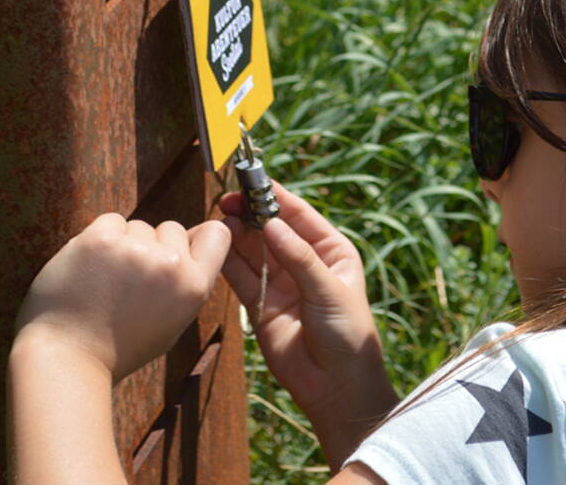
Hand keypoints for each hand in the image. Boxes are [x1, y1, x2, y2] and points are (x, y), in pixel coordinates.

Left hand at [13, 213, 230, 381]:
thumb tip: (194, 234)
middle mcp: (170, 266)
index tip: (179, 248)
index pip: (217, 234)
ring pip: (137, 225)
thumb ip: (187, 281)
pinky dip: (99, 239)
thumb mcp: (173, 322)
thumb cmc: (119, 346)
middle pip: (171, 228)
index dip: (197, 237)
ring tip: (105, 281)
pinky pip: (110, 221)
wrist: (68, 359)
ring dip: (123, 244)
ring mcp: (135, 250)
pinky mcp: (100, 240)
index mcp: (194, 288)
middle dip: (154, 246)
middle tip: (129, 282)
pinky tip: (89, 269)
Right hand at [220, 184, 396, 461]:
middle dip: (252, 212)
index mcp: (331, 251)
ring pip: (254, 250)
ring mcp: (281, 283)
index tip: (254, 179)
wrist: (337, 386)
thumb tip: (271, 224)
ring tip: (221, 217)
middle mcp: (304, 263)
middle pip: (272, 230)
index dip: (276, 197)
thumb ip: (298, 257)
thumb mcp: (328, 290)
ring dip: (238, 233)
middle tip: (229, 198)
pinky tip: (217, 242)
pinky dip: (229, 260)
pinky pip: (242, 276)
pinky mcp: (260, 305)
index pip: (300, 215)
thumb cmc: (348, 334)